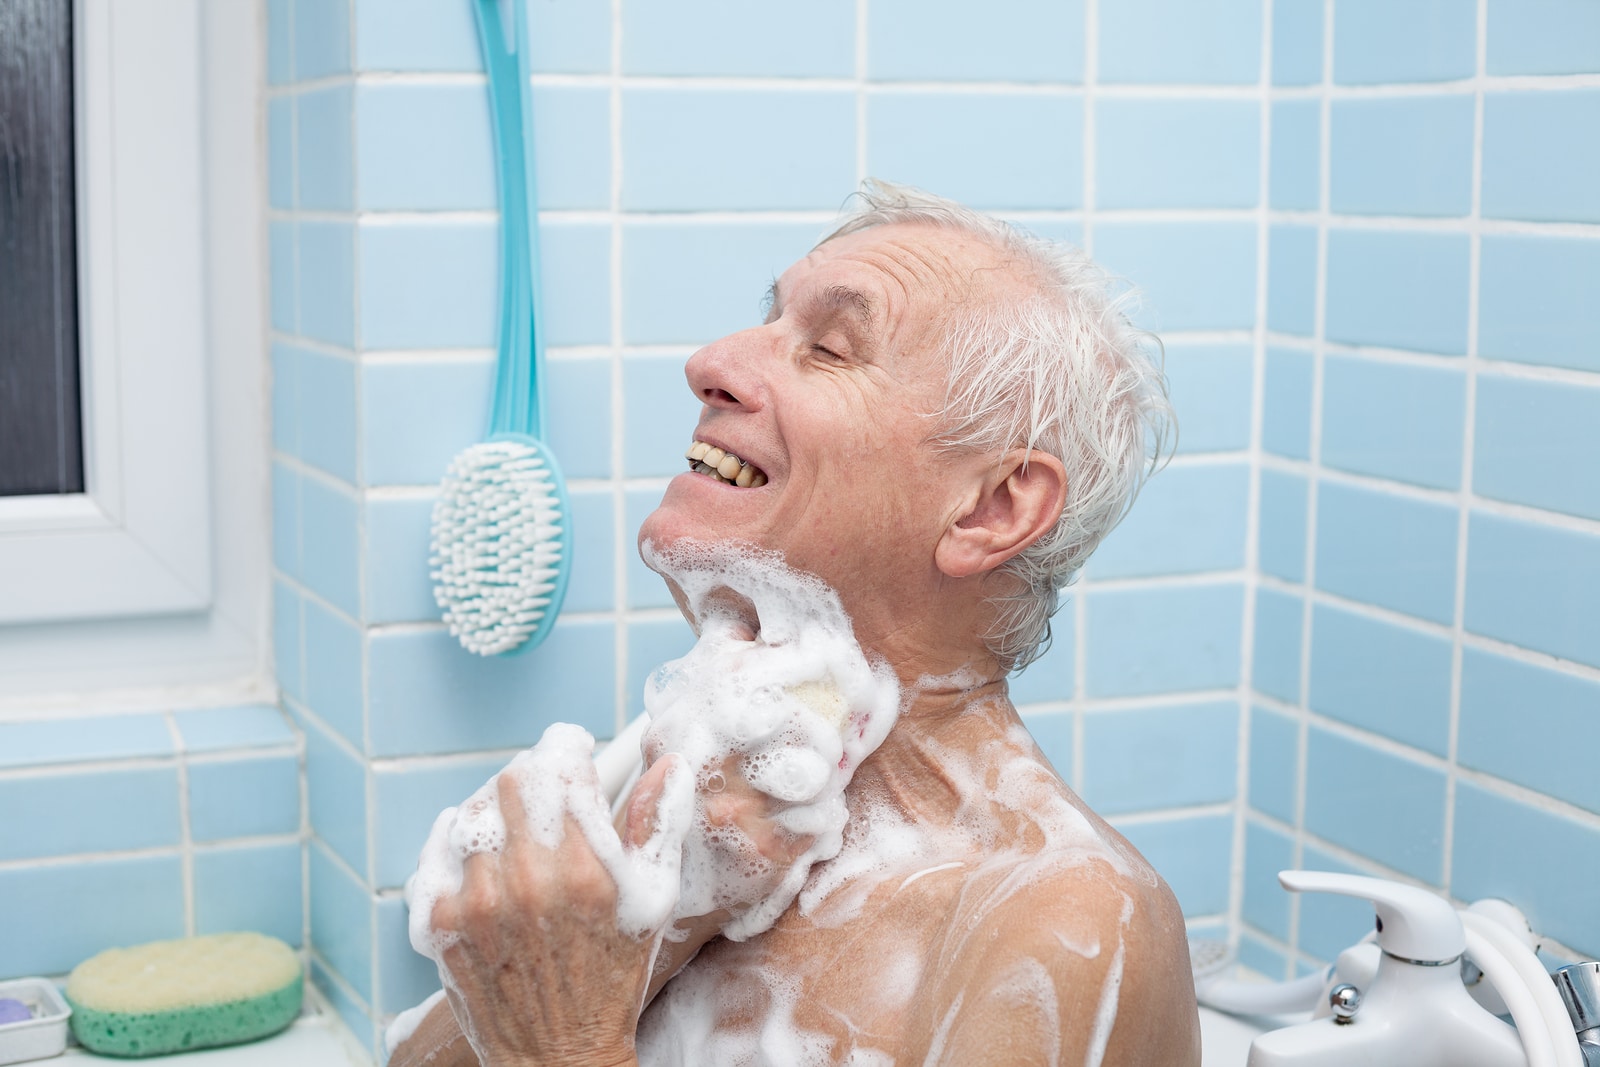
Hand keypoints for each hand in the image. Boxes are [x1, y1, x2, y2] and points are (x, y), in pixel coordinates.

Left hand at [428, 757, 683, 1066]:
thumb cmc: (611, 979)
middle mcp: (525, 882)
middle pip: (513, 780)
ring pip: (474, 810)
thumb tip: (668, 765)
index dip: (567, 747)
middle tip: (548, 792)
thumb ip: (657, 826)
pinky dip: (456, 839)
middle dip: (534, 775)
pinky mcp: (442, 924)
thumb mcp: (653, 904)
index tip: (572, 750)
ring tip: (518, 828)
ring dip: (499, 808)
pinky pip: (437, 851)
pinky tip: (481, 850)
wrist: (556, 1056)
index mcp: (583, 871)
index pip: (561, 766)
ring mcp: (477, 903)